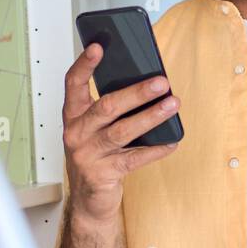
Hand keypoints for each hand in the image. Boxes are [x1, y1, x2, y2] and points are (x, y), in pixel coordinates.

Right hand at [62, 43, 180, 224]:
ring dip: (151, 116)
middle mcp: (76, 133)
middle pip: (107, 106)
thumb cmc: (96, 156)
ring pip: (122, 130)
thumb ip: (111, 109)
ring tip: (172, 104)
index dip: (84, 65)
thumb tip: (146, 85)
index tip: (97, 46)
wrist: (89, 200)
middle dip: (136, 92)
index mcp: (73, 116)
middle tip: (161, 81)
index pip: (73, 84)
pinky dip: (156, 149)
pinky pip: (134, 158)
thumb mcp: (96, 129)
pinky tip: (172, 141)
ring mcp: (88, 154)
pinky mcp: (103, 174)